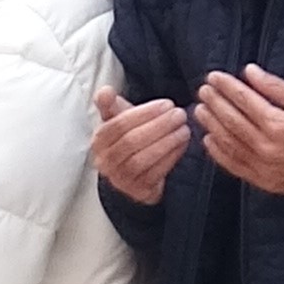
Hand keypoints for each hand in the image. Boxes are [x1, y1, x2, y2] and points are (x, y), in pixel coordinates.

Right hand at [89, 86, 193, 204]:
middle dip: (159, 126)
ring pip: (142, 159)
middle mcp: (105, 162)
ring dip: (167, 142)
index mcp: (99, 141)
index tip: (167, 104)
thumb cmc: (128, 140)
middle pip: (131, 141)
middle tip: (179, 115)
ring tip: (184, 129)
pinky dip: (171, 157)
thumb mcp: (118, 119)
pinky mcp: (138, 191)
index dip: (145, 113)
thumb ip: (110, 104)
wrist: (133, 173)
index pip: (119, 124)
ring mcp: (120, 179)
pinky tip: (182, 144)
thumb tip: (105, 91)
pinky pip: (155, 173)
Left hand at [192, 64, 283, 197]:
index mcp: (278, 124)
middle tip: (203, 90)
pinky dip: (217, 153)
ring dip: (211, 125)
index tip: (214, 76)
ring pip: (228, 142)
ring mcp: (262, 165)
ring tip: (200, 110)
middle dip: (215, 103)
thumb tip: (250, 72)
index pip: (244, 100)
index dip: (226, 87)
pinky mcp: (262, 180)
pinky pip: (233, 165)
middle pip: (231, 120)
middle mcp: (265, 146)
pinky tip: (208, 139)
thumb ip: (277, 87)